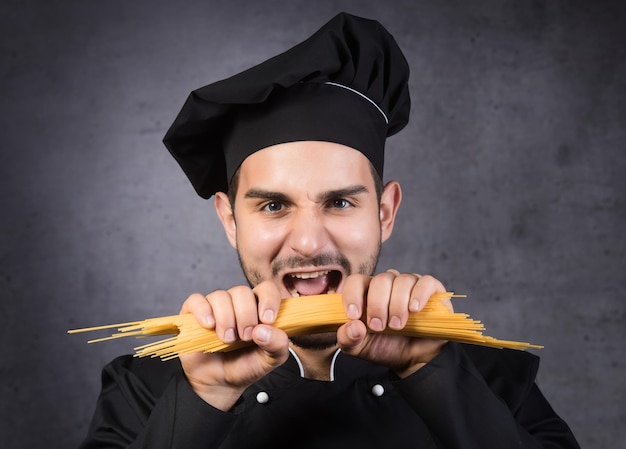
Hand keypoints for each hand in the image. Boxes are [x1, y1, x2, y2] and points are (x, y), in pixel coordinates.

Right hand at [179, 281, 288, 410]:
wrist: (221, 383)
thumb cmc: (247, 365)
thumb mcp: (270, 359)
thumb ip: (277, 344)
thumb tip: (263, 330)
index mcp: (259, 307)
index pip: (266, 289)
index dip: (269, 299)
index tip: (267, 320)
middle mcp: (238, 303)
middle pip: (242, 291)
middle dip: (245, 315)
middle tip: (245, 337)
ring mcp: (215, 306)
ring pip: (220, 296)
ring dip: (225, 318)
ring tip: (227, 339)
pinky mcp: (194, 313)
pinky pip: (196, 301)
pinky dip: (203, 311)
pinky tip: (209, 326)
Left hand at [336, 270, 450, 377]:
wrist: (414, 359)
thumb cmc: (385, 347)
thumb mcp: (359, 348)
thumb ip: (347, 339)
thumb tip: (352, 326)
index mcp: (367, 292)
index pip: (356, 281)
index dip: (353, 295)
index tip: (354, 315)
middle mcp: (388, 284)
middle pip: (380, 280)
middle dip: (377, 305)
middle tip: (379, 326)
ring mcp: (409, 284)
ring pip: (402, 281)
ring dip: (398, 304)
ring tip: (397, 325)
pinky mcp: (431, 289)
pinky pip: (425, 282)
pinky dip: (419, 295)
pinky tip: (415, 309)